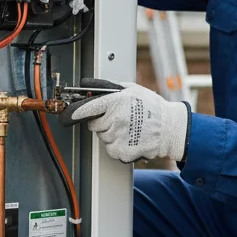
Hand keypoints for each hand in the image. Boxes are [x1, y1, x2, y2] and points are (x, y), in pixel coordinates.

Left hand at [59, 79, 189, 163]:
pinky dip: (118, 146)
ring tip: (128, 129)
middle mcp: (115, 119)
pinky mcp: (121, 151)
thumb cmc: (153, 108)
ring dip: (111, 135)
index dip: (74, 113)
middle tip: (118, 119)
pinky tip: (130, 139)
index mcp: (115, 102)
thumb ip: (109, 88)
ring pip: (103, 137)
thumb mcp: (132, 89)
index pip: (86, 108)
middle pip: (94, 124)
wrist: (170, 129)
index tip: (66, 116)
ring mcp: (118, 136)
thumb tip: (88, 85)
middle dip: (102, 122)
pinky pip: (111, 149)